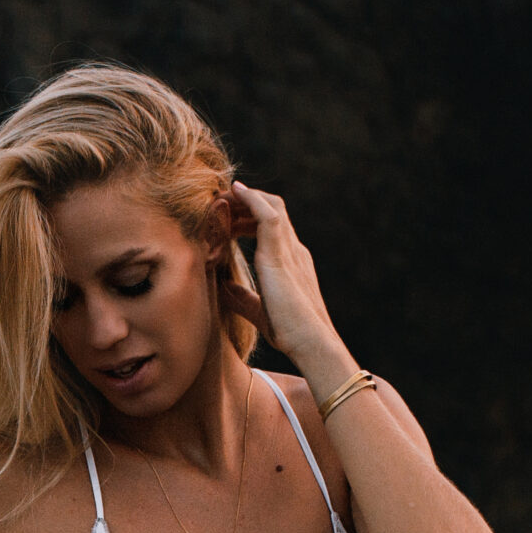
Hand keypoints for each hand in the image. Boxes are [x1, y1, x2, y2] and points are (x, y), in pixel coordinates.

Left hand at [216, 181, 342, 367]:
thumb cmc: (290, 332)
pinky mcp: (280, 254)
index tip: (227, 218)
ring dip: (245, 197)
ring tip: (222, 193)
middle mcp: (293, 250)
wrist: (311, 341)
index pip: (272, 228)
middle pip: (272, 211)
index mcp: (291, 263)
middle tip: (220, 202)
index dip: (249, 218)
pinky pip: (268, 214)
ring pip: (270, 207)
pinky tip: (234, 191)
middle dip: (245, 203)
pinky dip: (251, 199)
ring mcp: (289, 249)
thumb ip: (243, 299)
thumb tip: (224, 288)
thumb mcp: (259, 311)